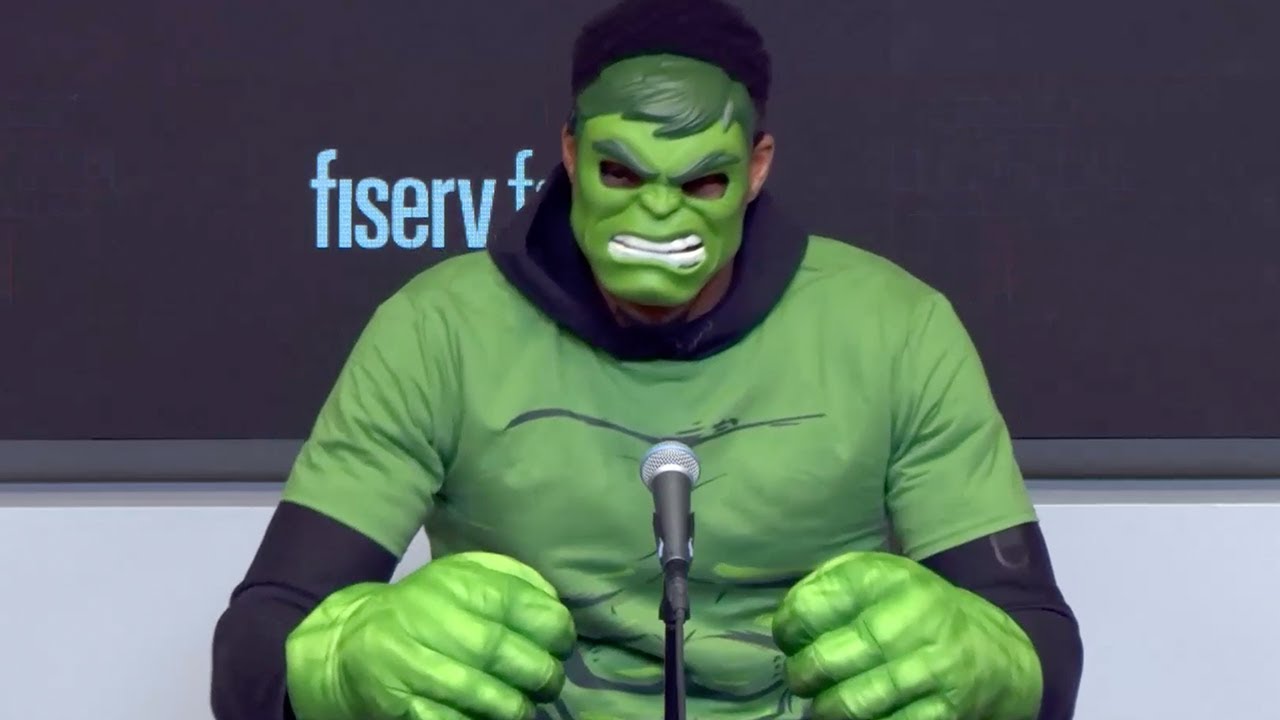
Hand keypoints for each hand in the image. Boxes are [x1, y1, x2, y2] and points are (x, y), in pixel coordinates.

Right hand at [285, 552, 575, 719]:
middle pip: (500, 651)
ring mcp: (408, 664)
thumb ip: (513, 580)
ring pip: (479, 693)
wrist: (349, 644)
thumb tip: (556, 604)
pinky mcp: (398, 705)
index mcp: (452, 582)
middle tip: (550, 683)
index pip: (516, 603)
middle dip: (541, 673)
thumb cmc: (425, 608)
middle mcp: (427, 618)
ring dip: (515, 706)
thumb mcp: (463, 576)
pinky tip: (489, 719)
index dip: (554, 627)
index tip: (562, 642)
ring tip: (524, 706)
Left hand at [772, 552, 1040, 719]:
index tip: (789, 639)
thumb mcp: (879, 580)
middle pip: (825, 659)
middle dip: (802, 676)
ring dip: (827, 709)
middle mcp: (912, 617)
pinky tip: (862, 717)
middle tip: (802, 679)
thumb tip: (771, 626)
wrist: (996, 650)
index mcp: (886, 578)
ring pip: (852, 702)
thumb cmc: (917, 612)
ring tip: (824, 704)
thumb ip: (826, 590)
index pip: (810, 605)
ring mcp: (933, 666)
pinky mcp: (948, 709)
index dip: (787, 628)